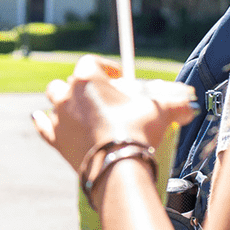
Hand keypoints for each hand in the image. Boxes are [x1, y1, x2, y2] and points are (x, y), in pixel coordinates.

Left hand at [30, 55, 197, 173]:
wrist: (116, 166)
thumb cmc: (137, 132)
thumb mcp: (160, 112)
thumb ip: (175, 103)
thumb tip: (189, 104)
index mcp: (88, 78)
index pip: (92, 62)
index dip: (104, 67)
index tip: (117, 76)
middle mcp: (68, 94)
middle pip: (70, 81)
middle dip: (84, 86)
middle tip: (101, 97)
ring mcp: (58, 117)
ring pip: (54, 101)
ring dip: (65, 102)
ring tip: (79, 109)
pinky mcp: (55, 139)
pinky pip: (42, 126)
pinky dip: (43, 122)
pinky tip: (40, 118)